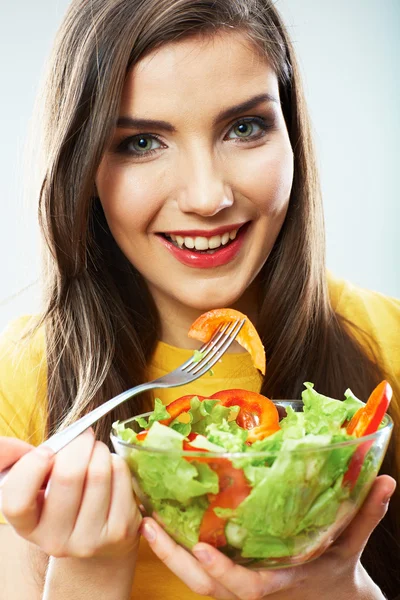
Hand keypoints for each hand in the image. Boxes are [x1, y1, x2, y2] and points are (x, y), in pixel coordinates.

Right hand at [0, 429, 141, 560]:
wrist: (96, 538)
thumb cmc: (62, 498)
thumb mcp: (36, 485)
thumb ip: (21, 463)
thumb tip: (5, 445)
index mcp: (27, 527)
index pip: (17, 501)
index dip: (31, 468)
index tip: (46, 451)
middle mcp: (55, 541)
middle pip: (68, 476)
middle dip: (78, 444)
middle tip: (82, 436)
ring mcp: (89, 540)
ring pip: (99, 471)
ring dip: (100, 450)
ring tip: (96, 452)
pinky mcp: (120, 532)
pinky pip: (120, 476)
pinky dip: (116, 460)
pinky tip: (110, 468)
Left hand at [141, 475, 395, 598]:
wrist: (329, 598)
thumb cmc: (337, 572)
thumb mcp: (352, 544)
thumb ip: (367, 513)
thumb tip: (386, 481)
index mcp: (281, 581)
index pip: (249, 586)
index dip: (225, 571)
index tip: (204, 548)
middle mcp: (253, 588)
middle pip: (207, 585)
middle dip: (176, 560)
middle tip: (149, 527)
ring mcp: (239, 586)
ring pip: (197, 580)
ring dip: (170, 553)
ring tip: (147, 521)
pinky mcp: (231, 578)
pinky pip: (199, 570)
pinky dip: (179, 551)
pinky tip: (163, 523)